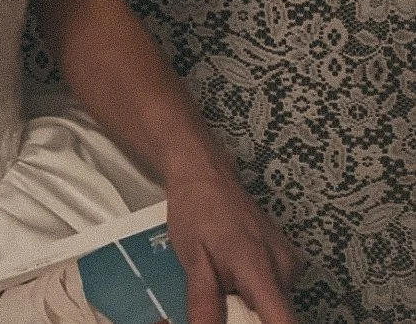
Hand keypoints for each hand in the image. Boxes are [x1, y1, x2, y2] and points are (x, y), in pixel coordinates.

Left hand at [165, 139, 305, 323]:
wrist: (205, 173)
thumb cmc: (196, 212)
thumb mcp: (192, 262)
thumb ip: (204, 305)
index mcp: (261, 269)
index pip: (284, 323)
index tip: (245, 322)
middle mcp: (285, 266)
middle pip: (276, 316)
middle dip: (249, 319)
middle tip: (222, 302)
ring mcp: (290, 261)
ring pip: (274, 305)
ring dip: (252, 306)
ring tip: (225, 288)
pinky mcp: (288, 258)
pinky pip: (275, 290)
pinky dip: (257, 293)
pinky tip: (235, 277)